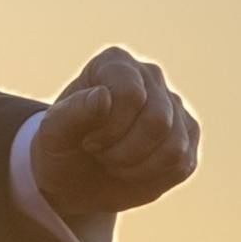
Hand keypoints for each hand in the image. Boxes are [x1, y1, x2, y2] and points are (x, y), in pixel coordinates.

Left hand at [33, 46, 200, 216]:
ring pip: (174, 146)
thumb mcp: (52, 135)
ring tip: (114, 161)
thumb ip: (70, 114)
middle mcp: (150, 76)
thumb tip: (104, 96)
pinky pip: (182, 163)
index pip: (131, 95)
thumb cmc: (61, 148)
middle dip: (122, 151)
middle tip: (100, 153)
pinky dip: (151, 177)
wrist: (75, 178)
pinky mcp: (188, 135)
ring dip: (136, 166)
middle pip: (157, 121)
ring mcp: (174, 105)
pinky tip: (133, 170)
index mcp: (115, 63)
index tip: (86, 139)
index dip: (107, 129)